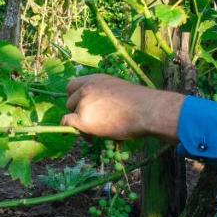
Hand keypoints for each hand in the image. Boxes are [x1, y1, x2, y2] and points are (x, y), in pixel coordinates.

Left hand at [61, 74, 183, 141]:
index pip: (72, 86)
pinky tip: (90, 137)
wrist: (147, 110)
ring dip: (80, 124)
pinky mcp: (83, 119)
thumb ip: (103, 95)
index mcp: (95, 79)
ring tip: (97, 132)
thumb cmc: (141, 103)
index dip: (76, 98)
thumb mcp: (117, 90)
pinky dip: (77, 131)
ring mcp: (83, 103)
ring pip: (71, 115)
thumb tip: (98, 109)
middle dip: (78, 112)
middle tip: (92, 123)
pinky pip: (68, 124)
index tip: (83, 107)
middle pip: (70, 102)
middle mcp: (86, 88)